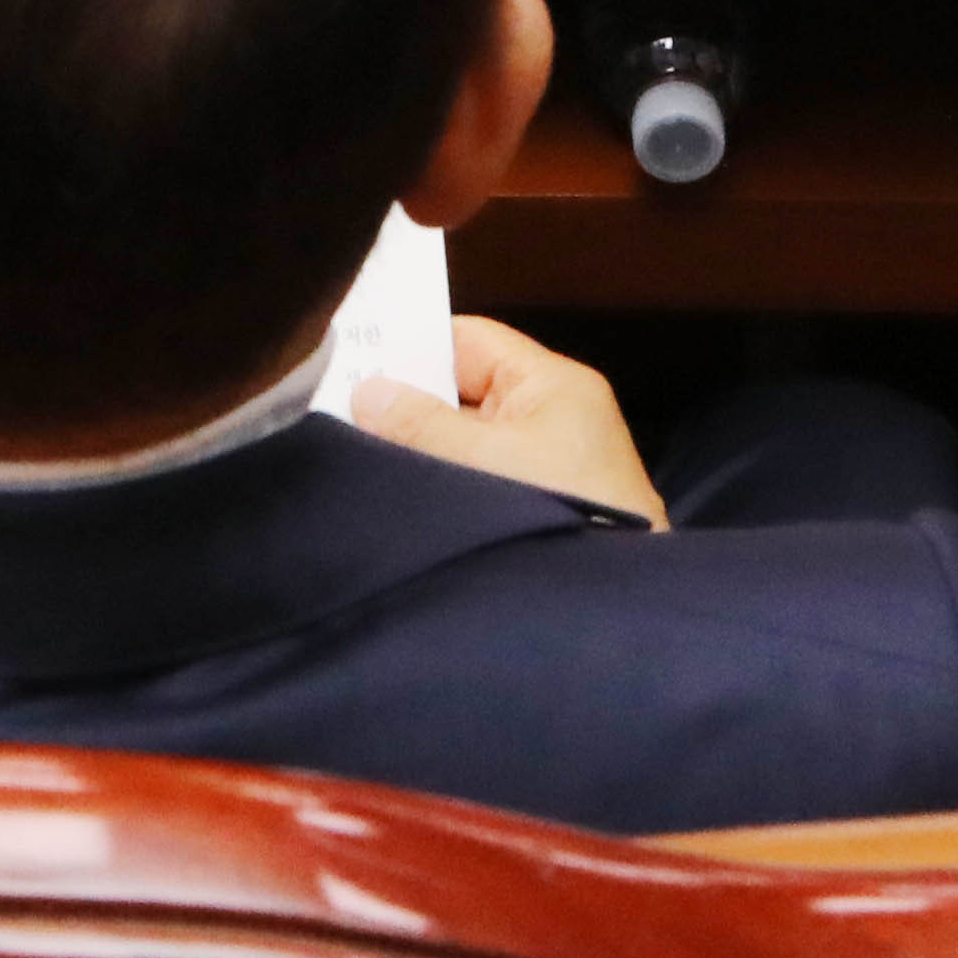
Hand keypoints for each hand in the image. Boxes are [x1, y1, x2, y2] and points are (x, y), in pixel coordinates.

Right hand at [343, 319, 667, 525]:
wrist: (618, 615)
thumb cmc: (566, 520)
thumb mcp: (484, 462)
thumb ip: (421, 424)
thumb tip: (369, 393)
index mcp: (553, 386)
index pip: (470, 341)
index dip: (412, 345)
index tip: (352, 360)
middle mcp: (555, 421)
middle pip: (464, 394)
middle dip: (409, 404)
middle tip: (339, 412)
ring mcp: (551, 471)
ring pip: (468, 443)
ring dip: (424, 452)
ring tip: (359, 457)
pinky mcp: (543, 513)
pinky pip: (481, 483)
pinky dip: (446, 487)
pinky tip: (402, 501)